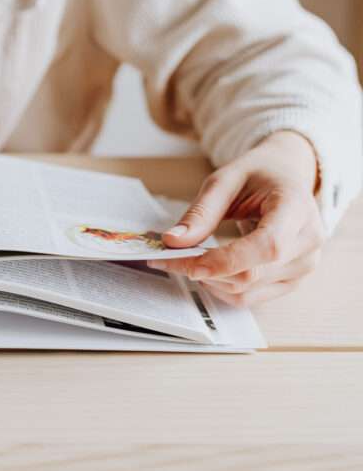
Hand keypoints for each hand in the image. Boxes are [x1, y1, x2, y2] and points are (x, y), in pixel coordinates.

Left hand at [148, 131, 323, 306]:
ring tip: (185, 259)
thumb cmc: (258, 175)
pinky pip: (252, 297)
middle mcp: (308, 242)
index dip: (226, 261)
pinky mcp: (292, 281)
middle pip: (252, 274)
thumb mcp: (225, 181)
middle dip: (203, 270)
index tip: (185, 262)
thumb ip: (201, 212)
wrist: (286, 177)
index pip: (268, 246)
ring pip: (247, 291)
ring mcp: (304, 266)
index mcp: (297, 209)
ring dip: (208, 281)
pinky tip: (206, 269)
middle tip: (165, 257)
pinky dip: (221, 288)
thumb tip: (173, 241)